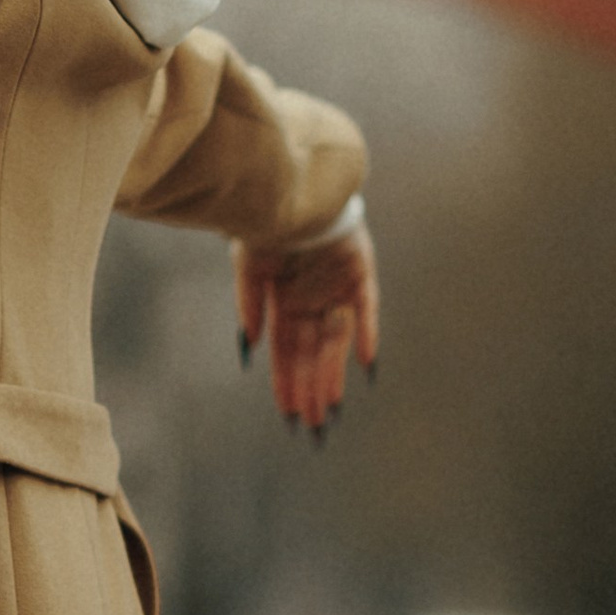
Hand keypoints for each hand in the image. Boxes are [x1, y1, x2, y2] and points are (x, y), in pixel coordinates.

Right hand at [235, 218, 379, 433]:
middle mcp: (311, 303)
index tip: (289, 413)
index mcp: (284, 303)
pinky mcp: (360, 274)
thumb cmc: (267, 224)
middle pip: (311, 354)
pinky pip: (367, 310)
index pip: (286, 352)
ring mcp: (336, 291)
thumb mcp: (248, 266)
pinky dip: (366, 335)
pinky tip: (367, 365)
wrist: (296, 189)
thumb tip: (248, 346)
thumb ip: (249, 303)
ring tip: (333, 409)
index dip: (287, 382)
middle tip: (314, 425)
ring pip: (336, 342)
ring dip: (333, 374)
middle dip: (311, 389)